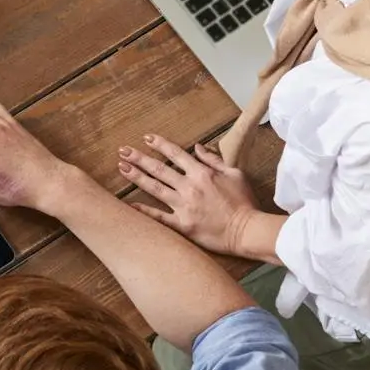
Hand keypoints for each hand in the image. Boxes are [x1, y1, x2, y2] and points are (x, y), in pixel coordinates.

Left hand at [116, 135, 257, 253]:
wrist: (247, 231)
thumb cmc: (244, 203)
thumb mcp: (235, 173)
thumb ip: (214, 159)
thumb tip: (198, 147)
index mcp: (202, 173)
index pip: (176, 154)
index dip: (160, 144)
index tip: (146, 138)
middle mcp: (190, 187)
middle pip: (159, 169)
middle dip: (139, 158)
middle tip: (123, 151)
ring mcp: (184, 206)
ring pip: (155, 189)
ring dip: (137, 177)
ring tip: (122, 168)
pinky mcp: (183, 225)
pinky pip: (159, 217)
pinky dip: (144, 211)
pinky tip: (129, 205)